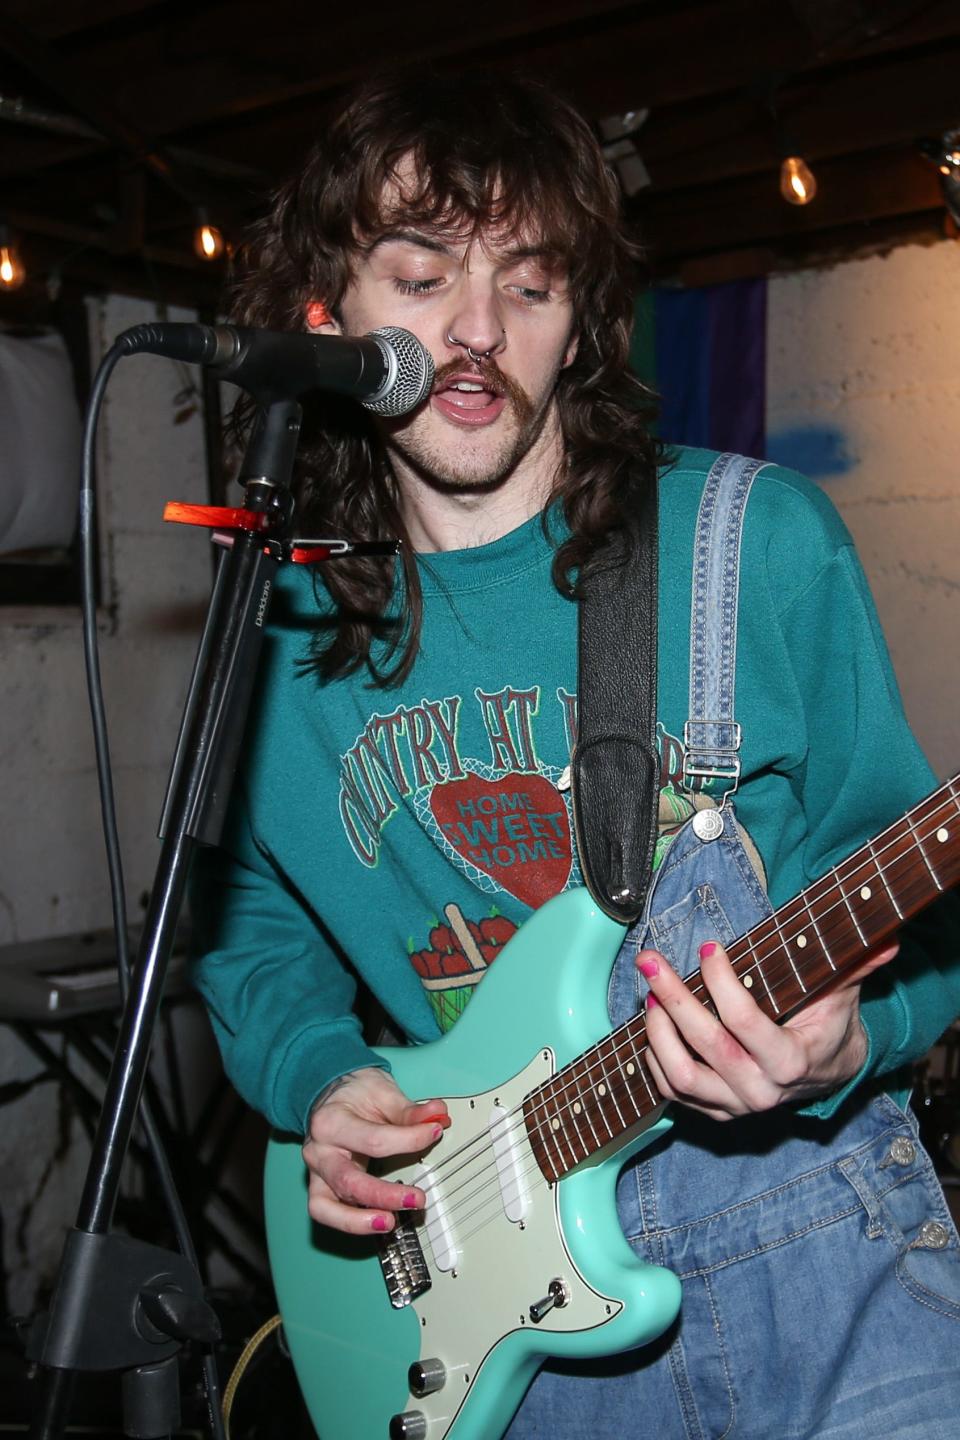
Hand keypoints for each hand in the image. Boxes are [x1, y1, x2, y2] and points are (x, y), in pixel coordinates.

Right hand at [302, 1067, 448, 1234]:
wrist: (331, 1093)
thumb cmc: (354, 1093)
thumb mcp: (382, 1092)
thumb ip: (409, 1110)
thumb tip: (437, 1116)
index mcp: (330, 1122)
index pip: (374, 1140)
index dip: (410, 1140)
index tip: (434, 1133)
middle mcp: (318, 1150)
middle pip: (348, 1181)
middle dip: (384, 1195)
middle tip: (417, 1199)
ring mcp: (316, 1173)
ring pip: (325, 1208)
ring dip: (359, 1221)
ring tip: (390, 1222)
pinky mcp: (321, 1187)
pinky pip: (327, 1213)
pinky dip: (351, 1223)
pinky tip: (378, 1222)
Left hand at [637, 939, 898, 1119]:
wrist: (826, 1071)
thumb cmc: (827, 1021)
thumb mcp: (842, 991)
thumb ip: (857, 966)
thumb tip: (887, 942)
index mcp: (792, 1061)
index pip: (745, 1022)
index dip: (721, 982)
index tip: (709, 948)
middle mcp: (762, 1091)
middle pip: (705, 1044)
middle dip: (672, 996)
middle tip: (651, 960)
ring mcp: (736, 1105)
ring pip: (681, 1074)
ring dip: (657, 1030)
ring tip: (649, 993)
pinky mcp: (716, 1110)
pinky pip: (673, 1093)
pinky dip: (655, 1059)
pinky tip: (653, 1025)